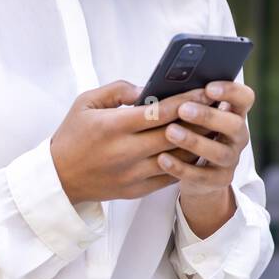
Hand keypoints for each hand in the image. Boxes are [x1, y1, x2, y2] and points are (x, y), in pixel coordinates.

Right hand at [48, 80, 211, 204]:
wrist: (58, 179)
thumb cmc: (72, 135)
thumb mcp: (85, 103)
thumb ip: (117, 90)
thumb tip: (147, 88)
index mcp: (114, 127)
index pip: (159, 112)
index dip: (186, 101)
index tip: (206, 91)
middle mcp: (126, 152)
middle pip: (175, 135)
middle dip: (201, 120)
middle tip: (220, 107)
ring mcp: (133, 174)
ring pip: (178, 158)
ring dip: (199, 142)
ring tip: (216, 127)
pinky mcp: (137, 190)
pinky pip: (170, 176)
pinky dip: (187, 163)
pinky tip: (198, 149)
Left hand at [158, 81, 254, 198]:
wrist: (200, 175)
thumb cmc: (192, 133)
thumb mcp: (194, 116)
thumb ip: (187, 101)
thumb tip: (161, 88)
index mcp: (234, 114)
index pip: (245, 97)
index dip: (231, 91)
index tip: (208, 88)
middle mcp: (238, 136)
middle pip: (235, 125)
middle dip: (209, 116)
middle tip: (183, 109)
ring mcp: (231, 160)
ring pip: (219, 152)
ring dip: (194, 141)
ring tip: (170, 132)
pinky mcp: (219, 181)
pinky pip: (202, 176)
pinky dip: (181, 167)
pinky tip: (162, 158)